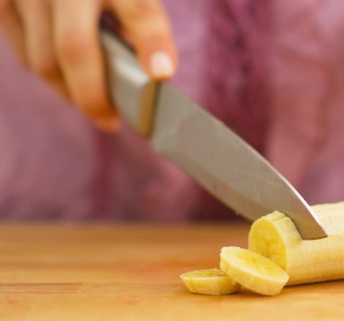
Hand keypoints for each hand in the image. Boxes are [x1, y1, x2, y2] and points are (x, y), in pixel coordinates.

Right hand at [0, 0, 176, 130]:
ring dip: (70, 91)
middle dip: (94, 96)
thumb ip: (138, 28)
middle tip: (110, 121)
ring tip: (92, 101)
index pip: (139, 12)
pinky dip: (49, 74)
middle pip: (76, 49)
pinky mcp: (3, 1)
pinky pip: (24, 55)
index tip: (162, 73)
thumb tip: (145, 78)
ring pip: (45, 61)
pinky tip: (66, 78)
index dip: (153, 43)